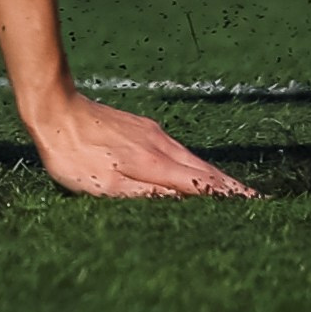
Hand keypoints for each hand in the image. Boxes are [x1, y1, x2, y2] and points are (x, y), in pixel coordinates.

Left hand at [26, 89, 255, 199]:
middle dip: (231, 186)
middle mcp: (160, 145)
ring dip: (214, 175)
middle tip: (258, 201)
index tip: (257, 205)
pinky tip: (193, 170)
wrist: (52, 106)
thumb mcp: (104, 186)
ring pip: (191, 158)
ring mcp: (151, 133)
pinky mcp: (140, 128)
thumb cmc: (72, 153)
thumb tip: (185, 202)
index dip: (229, 195)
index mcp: (154, 163)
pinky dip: (193, 164)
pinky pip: (176, 151)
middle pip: (204, 169)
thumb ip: (146, 195)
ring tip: (233, 190)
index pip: (202, 183)